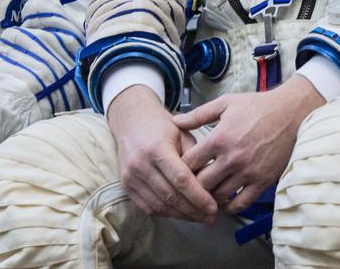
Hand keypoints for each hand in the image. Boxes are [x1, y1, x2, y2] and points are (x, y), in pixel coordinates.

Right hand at [108, 84, 215, 222]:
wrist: (131, 121)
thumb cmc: (162, 126)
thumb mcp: (183, 133)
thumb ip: (195, 157)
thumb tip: (211, 184)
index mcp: (157, 148)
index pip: (181, 179)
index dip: (198, 197)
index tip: (213, 208)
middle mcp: (141, 164)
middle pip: (170, 196)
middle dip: (193, 211)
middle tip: (210, 218)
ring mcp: (130, 177)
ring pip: (158, 205)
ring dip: (180, 215)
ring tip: (199, 218)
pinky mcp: (126, 185)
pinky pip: (147, 207)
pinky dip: (166, 213)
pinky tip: (181, 213)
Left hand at [174, 76, 323, 214]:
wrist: (290, 113)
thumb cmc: (257, 106)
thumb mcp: (225, 103)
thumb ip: (198, 115)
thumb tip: (175, 121)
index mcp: (219, 138)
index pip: (189, 163)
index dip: (181, 167)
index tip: (181, 168)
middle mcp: (232, 158)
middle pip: (201, 183)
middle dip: (193, 184)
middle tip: (191, 183)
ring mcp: (248, 172)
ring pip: (219, 196)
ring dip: (210, 196)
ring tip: (206, 192)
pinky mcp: (262, 181)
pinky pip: (241, 203)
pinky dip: (229, 206)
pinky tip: (225, 201)